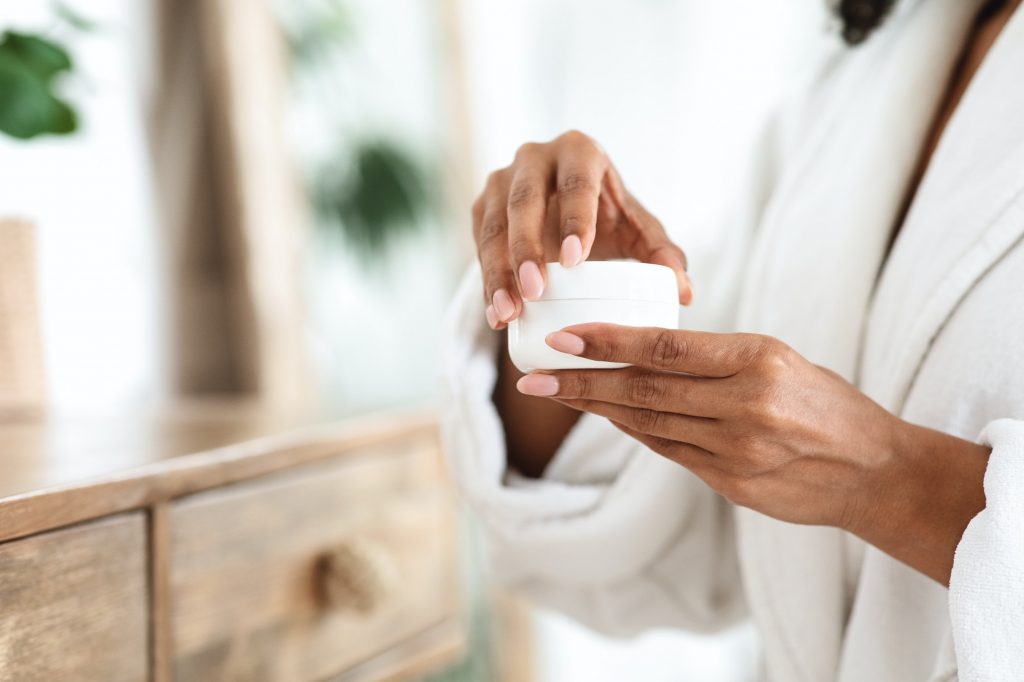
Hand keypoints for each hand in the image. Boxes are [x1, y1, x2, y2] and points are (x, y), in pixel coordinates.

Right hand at [471, 130, 691, 330]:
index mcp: (580, 152)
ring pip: (494, 225)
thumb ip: (663, 257)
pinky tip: (496, 315)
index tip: (575, 261)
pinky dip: (486, 282)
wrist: (563, 212)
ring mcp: (501, 180)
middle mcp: (534, 157)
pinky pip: (479, 245)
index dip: (574, 219)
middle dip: (526, 248)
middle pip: (524, 200)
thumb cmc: (608, 218)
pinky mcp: (481, 208)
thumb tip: (683, 293)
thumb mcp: (637, 232)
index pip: (576, 182)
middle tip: (535, 292)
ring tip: (509, 313)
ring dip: (498, 272)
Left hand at [515, 323, 989, 582]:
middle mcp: (745, 405)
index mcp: (758, 359)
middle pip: (644, 391)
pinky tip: (606, 417)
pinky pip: (668, 452)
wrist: (874, 470)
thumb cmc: (823, 402)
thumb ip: (715, 360)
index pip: (667, 348)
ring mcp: (736, 450)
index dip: (609, 342)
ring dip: (597, 408)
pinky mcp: (730, 484)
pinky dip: (633, 433)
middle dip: (582, 382)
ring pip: (648, 424)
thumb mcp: (778, 360)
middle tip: (534, 376)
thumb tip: (643, 353)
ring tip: (556, 393)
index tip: (563, 337)